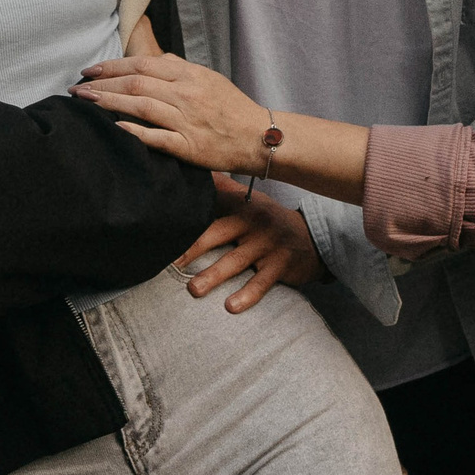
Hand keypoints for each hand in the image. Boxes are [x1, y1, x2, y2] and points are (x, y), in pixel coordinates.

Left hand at [74, 53, 276, 172]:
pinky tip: (115, 129)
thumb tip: (153, 61)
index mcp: (189, 75)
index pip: (142, 65)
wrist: (259, 136)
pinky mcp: (189, 147)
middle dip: (102, 84)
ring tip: (85, 102)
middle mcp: (185, 95)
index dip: (112, 66)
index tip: (89, 70)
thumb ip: (179, 69)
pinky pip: (157, 138)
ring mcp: (186, 121)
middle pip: (135, 84)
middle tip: (77, 87)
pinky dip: (135, 132)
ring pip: (141, 106)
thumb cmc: (232, 108)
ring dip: (109, 103)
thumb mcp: (208, 78)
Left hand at [179, 173, 324, 312]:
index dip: (188, 214)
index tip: (162, 223)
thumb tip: (194, 167)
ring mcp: (267, 244)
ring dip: (213, 275)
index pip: (210, 206)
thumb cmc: (269, 221)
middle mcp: (252, 222)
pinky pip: (261, 283)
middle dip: (193, 248)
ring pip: (236, 260)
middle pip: (218, 232)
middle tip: (171, 262)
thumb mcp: (249, 200)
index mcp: (240, 205)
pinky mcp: (280, 265)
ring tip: (193, 289)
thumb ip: (222, 188)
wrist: (313, 238)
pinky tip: (231, 307)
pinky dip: (247, 295)